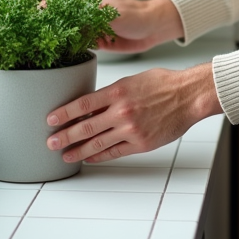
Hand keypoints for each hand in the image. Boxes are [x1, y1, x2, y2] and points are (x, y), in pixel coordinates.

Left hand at [45, 63, 221, 162]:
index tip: (51, 119)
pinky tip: (89, 158)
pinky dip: (100, 156)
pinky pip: (115, 152)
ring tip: (65, 155)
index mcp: (118, 90)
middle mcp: (122, 111)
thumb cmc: (163, 84)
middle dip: (64, 136)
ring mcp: (131, 129)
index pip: (82, 104)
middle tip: (50, 142)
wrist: (188, 96)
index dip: (64, 113)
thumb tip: (91, 106)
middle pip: (85, 127)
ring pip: (97, 143)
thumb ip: (112, 93)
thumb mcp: (133, 80)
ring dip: (78, 150)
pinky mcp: (141, 143)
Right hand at [46, 0, 183, 53]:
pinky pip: (78, 38)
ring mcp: (92, 20)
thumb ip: (87, 12)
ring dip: (58, 25)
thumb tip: (66, 14)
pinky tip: (62, 44)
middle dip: (49, 7)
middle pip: (63, 2)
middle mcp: (90, 5)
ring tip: (44, 30)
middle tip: (37, 14)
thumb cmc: (136, 13)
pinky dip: (71, 41)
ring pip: (69, 21)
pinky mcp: (96, 36)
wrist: (153, 31)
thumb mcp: (109, 10)